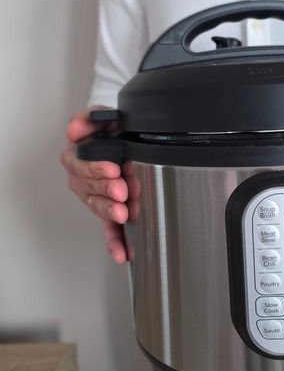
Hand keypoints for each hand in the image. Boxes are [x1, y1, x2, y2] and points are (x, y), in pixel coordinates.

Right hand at [61, 107, 128, 263]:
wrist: (122, 138)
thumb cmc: (109, 128)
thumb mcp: (101, 116)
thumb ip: (89, 119)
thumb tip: (73, 130)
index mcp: (77, 158)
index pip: (82, 165)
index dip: (96, 168)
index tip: (113, 169)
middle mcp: (81, 180)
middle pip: (91, 189)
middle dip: (108, 191)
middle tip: (122, 191)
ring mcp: (94, 198)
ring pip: (99, 208)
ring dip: (111, 213)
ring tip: (123, 214)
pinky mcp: (108, 211)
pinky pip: (109, 229)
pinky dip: (115, 242)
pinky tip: (122, 254)